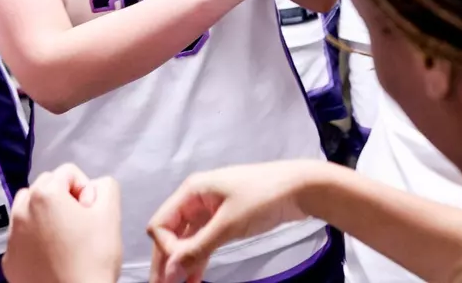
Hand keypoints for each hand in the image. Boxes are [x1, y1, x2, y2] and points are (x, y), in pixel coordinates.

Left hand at [4, 166, 122, 282]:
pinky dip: (34, 239)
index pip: (69, 173)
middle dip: (64, 199)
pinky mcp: (9, 260)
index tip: (91, 213)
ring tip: (63, 237)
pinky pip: (21, 237)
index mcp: (45, 194)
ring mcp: (11, 237)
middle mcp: (21, 211)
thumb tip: (93, 188)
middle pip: (45, 187)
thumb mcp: (110, 213)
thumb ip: (105, 187)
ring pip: (28, 210)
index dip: (86, 190)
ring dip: (45, 215)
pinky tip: (52, 256)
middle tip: (80, 224)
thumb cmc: (93, 258)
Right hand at [148, 162, 315, 282]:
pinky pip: (203, 242)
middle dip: (167, 261)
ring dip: (181, 264)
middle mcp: (196, 199)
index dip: (166, 250)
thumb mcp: (228, 225)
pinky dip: (197, 259)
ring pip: (186, 241)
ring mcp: (210, 210)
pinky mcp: (224, 220)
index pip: (161, 224)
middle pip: (170, 234)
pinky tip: (194, 279)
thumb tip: (170, 272)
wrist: (300, 188)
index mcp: (191, 192)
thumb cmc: (262, 199)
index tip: (178, 271)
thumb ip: (197, 248)